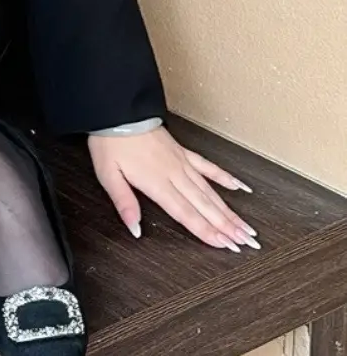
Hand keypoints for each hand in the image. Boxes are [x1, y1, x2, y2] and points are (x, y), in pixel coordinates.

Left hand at [87, 127, 257, 251]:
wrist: (117, 110)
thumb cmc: (111, 142)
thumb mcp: (108, 175)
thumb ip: (124, 203)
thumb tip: (135, 229)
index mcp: (157, 183)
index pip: (186, 214)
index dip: (207, 231)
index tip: (226, 245)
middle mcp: (174, 174)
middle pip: (205, 205)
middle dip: (227, 226)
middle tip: (248, 241)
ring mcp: (181, 162)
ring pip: (211, 190)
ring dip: (229, 210)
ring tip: (246, 225)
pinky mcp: (182, 151)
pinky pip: (208, 166)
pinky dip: (224, 177)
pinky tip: (239, 187)